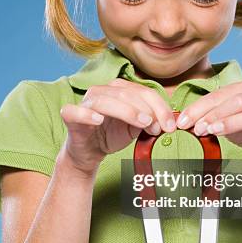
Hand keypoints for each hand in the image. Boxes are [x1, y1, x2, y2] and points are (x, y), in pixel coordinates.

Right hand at [60, 78, 176, 173]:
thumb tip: (167, 123)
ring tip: (141, 123)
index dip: (160, 107)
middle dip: (147, 110)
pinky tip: (98, 120)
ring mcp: (86, 102)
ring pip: (106, 101)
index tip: (170, 126)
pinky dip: (86, 114)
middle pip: (127, 94)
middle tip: (157, 128)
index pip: (144, 92)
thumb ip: (149, 121)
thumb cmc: (111, 135)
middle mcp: (102, 91)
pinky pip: (75, 111)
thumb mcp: (136, 128)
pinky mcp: (71, 116)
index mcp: (119, 90)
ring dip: (126, 111)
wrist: (88, 152)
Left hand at [175, 80, 241, 165]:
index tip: (182, 122)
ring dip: (234, 122)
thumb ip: (207, 118)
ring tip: (214, 131)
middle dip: (213, 114)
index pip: (218, 95)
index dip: (199, 108)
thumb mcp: (222, 123)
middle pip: (235, 101)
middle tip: (196, 129)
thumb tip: (182, 121)